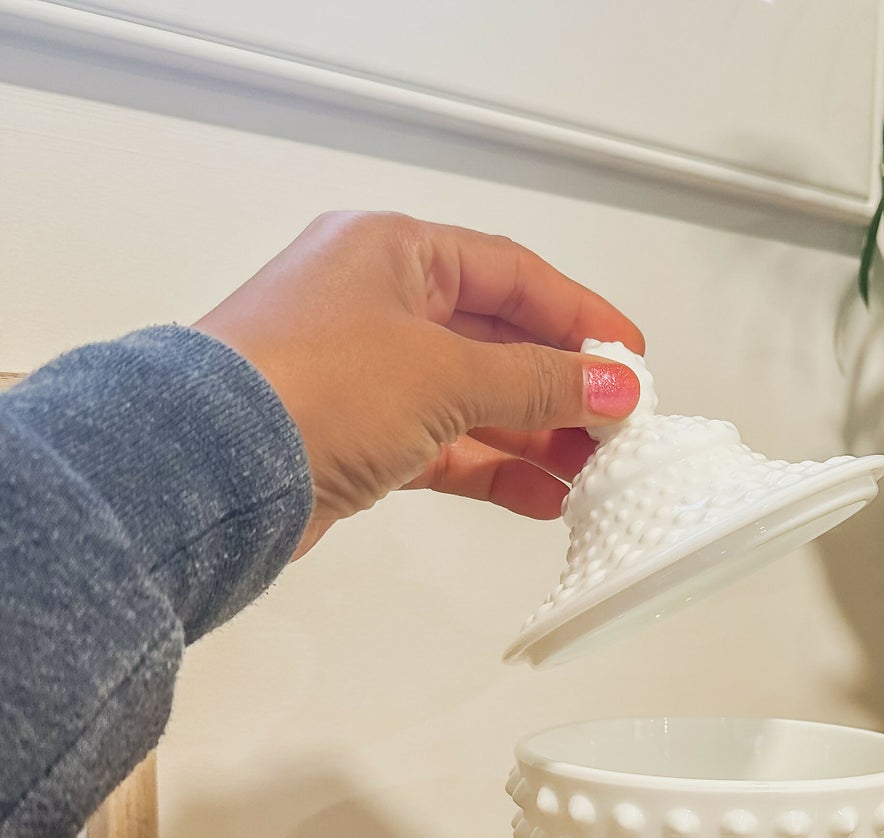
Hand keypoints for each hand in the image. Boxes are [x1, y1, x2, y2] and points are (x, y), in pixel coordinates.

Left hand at [195, 210, 644, 555]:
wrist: (209, 471)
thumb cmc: (305, 387)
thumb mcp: (445, 373)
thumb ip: (537, 382)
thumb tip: (608, 387)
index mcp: (393, 252)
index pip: (512, 273)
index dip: (579, 316)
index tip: (629, 358)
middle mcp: (377, 303)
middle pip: (497, 339)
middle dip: (562, 387)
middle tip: (616, 426)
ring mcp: (365, 373)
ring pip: (474, 400)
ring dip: (535, 436)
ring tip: (591, 472)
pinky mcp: (356, 438)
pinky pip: (446, 447)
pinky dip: (494, 469)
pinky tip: (542, 496)